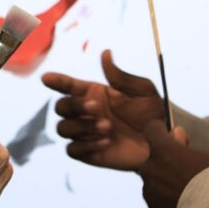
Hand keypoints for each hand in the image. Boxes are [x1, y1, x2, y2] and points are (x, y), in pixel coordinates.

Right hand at [41, 49, 164, 170]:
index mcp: (93, 94)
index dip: (56, 81)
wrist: (162, 144)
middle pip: (61, 107)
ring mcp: (85, 134)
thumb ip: (121, 76)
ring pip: (63, 129)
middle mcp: (85, 113)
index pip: (68, 86)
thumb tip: (105, 54)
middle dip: (75, 106)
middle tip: (97, 108)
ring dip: (82, 127)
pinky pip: (72, 150)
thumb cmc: (153, 114)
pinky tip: (106, 142)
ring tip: (108, 128)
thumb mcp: (142, 91)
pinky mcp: (88, 154)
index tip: (46, 78)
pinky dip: (86, 146)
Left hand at [137, 120, 208, 207]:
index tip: (169, 136)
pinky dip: (166, 202)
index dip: (161, 132)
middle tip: (182, 171)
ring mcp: (150, 192)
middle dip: (163, 163)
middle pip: (152, 160)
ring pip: (153, 183)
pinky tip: (183, 204)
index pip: (151, 130)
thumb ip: (186, 146)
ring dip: (163, 184)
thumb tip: (176, 133)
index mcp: (162, 150)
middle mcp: (151, 169)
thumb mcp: (207, 156)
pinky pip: (157, 202)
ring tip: (185, 192)